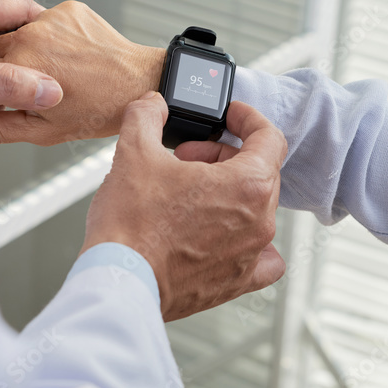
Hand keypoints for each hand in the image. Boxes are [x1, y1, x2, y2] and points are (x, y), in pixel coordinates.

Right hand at [0, 0, 164, 143]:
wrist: (141, 84)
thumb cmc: (98, 111)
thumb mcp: (42, 131)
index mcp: (21, 64)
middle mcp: (33, 35)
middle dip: (0, 68)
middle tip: (21, 86)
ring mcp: (52, 18)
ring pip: (19, 32)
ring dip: (25, 50)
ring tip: (50, 71)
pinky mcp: (69, 8)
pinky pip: (45, 22)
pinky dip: (49, 38)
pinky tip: (66, 56)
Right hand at [84, 92, 287, 320]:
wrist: (118, 282)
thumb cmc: (130, 226)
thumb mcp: (134, 152)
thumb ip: (147, 115)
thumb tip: (153, 105)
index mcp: (248, 185)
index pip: (269, 138)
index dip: (247, 119)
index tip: (230, 117)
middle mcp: (260, 221)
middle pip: (261, 171)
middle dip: (224, 155)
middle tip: (188, 158)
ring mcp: (251, 254)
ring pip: (258, 209)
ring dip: (229, 191)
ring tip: (190, 192)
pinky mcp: (237, 282)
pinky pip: (264, 258)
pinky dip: (251, 240)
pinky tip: (224, 233)